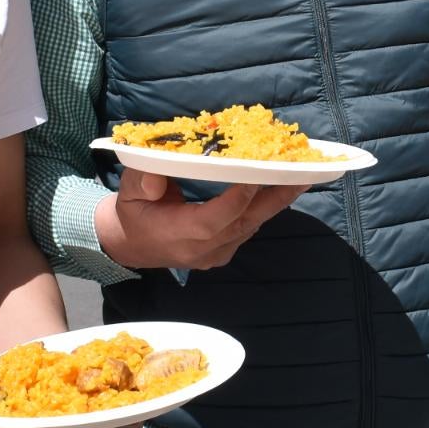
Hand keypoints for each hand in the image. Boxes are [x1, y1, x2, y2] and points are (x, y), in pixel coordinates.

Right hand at [95, 167, 310, 272]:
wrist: (130, 245)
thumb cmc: (131, 212)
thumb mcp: (127, 193)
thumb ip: (140, 181)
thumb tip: (155, 174)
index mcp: (179, 235)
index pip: (214, 220)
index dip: (237, 199)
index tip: (258, 173)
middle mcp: (203, 249)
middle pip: (245, 222)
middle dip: (275, 198)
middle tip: (301, 174)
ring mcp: (216, 254)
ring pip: (252, 225)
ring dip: (277, 201)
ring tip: (302, 176)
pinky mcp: (224, 251)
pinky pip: (249, 228)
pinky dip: (265, 207)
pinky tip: (284, 187)